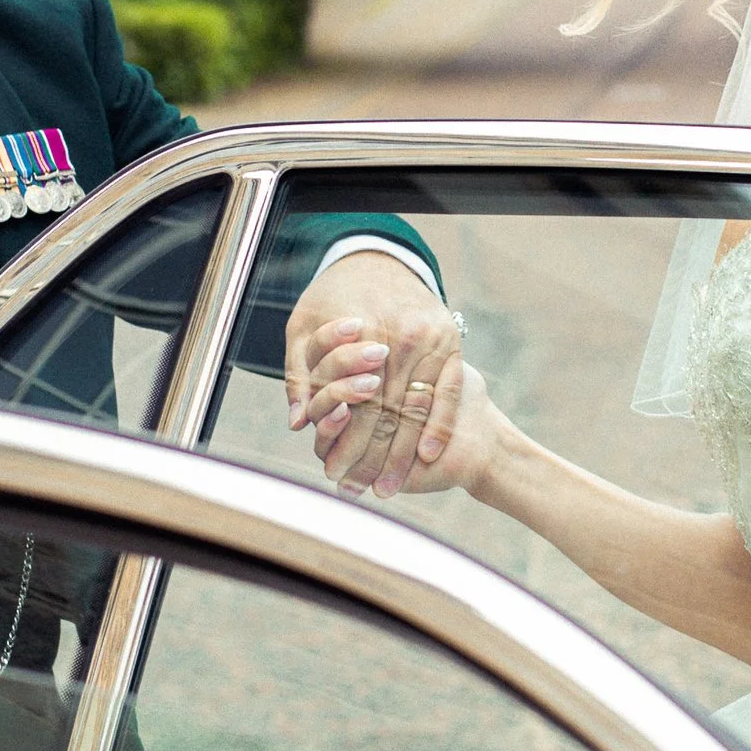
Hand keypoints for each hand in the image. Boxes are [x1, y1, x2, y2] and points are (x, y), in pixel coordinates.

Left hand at [284, 259, 465, 498]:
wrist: (378, 259)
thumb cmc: (332, 295)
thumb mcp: (301, 326)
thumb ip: (299, 375)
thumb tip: (298, 423)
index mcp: (363, 332)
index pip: (355, 402)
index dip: (345, 443)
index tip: (335, 475)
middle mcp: (400, 338)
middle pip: (386, 412)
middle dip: (373, 459)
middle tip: (361, 492)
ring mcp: (431, 341)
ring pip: (416, 409)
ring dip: (404, 454)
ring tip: (391, 487)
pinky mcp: (452, 345)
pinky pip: (446, 394)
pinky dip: (438, 427)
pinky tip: (428, 456)